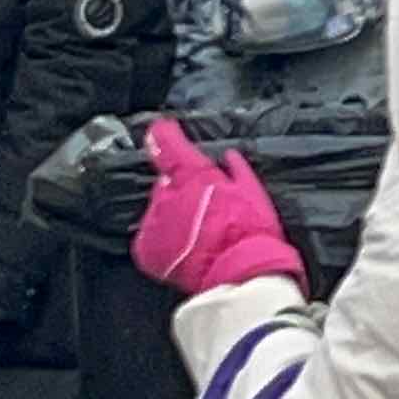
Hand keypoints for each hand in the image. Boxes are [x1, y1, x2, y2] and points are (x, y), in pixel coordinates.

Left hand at [132, 119, 306, 296]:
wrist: (238, 270)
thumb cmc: (252, 229)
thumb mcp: (253, 189)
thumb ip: (235, 169)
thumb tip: (228, 155)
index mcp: (194, 175)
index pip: (168, 146)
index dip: (163, 135)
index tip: (160, 128)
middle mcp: (168, 194)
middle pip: (166, 182)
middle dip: (181, 189)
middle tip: (207, 206)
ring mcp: (154, 221)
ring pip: (158, 208)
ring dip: (172, 214)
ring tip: (199, 230)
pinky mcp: (146, 247)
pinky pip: (150, 233)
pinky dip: (163, 237)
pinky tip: (186, 245)